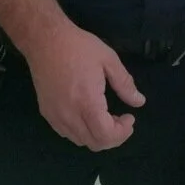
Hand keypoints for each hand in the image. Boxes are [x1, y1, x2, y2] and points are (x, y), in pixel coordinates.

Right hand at [25, 24, 145, 150]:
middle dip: (113, 136)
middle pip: (94, 143)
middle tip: (121, 119)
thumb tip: (139, 102)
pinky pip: (67, 133)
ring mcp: (55, 116)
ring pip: (80, 141)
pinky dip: (82, 132)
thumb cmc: (79, 46)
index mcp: (87, 102)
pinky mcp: (46, 113)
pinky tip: (88, 114)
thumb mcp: (108, 59)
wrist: (45, 40)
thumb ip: (124, 83)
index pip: (106, 136)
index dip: (122, 133)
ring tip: (106, 116)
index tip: (130, 117)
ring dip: (97, 135)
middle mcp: (69, 115)